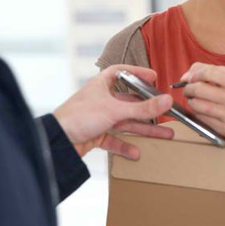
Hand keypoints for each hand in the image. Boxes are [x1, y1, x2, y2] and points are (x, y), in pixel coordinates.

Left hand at [54, 65, 176, 159]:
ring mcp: (98, 118)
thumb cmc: (78, 116)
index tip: (152, 77)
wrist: (57, 141)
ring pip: (126, 122)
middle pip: (129, 102)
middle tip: (167, 113)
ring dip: (144, 129)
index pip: (121, 73)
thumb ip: (142, 108)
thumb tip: (166, 101)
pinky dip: (125, 146)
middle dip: (148, 110)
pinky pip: (115, 139)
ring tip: (165, 135)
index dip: (137, 73)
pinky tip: (136, 152)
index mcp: (101, 85)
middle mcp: (100, 100)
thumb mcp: (115, 110)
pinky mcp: (96, 134)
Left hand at [177, 63, 224, 143]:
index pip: (209, 73)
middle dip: (189, 89)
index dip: (194, 74)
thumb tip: (185, 76)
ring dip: (191, 102)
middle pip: (200, 90)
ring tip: (194, 100)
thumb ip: (209, 71)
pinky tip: (201, 111)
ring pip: (199, 106)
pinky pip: (202, 119)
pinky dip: (197, 113)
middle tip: (188, 89)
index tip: (190, 78)